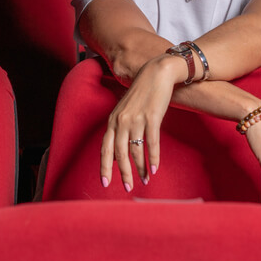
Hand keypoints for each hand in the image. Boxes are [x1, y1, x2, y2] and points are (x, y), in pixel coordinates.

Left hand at [100, 54, 184, 191]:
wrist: (156, 73)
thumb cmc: (142, 94)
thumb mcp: (125, 110)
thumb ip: (120, 129)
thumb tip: (118, 153)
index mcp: (113, 120)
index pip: (105, 148)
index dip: (105, 166)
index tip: (105, 183)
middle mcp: (122, 121)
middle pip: (119, 153)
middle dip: (123, 173)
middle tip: (127, 187)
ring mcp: (137, 119)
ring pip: (136, 150)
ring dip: (140, 168)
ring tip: (145, 179)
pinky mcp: (152, 117)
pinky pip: (151, 143)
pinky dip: (153, 157)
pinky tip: (154, 168)